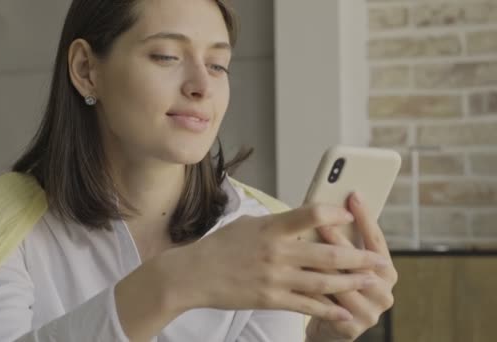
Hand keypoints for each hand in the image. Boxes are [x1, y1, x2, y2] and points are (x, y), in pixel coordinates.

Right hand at [162, 204, 390, 320]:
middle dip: (359, 258)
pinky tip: (345, 313)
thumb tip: (306, 220)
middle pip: (328, 254)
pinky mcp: (270, 299)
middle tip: (380, 260)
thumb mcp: (249, 224)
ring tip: (371, 283)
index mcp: (271, 227)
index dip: (335, 214)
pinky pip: (306, 306)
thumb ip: (278, 224)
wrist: (193, 274)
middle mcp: (276, 252)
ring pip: (323, 282)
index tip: (351, 216)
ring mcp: (274, 278)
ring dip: (351, 283)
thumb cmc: (221, 246)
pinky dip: (328, 311)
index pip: (311, 214)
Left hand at [305, 193, 397, 341]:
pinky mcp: (351, 328)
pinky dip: (310, 288)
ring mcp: (370, 312)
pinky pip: (326, 304)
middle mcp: (384, 292)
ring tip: (303, 246)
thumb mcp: (345, 262)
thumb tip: (332, 204)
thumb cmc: (336, 283)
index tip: (353, 196)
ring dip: (322, 264)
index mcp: (386, 271)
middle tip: (321, 220)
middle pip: (360, 260)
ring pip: (342, 283)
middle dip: (338, 238)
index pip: (376, 240)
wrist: (331, 325)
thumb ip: (344, 241)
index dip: (365, 217)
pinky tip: (296, 274)